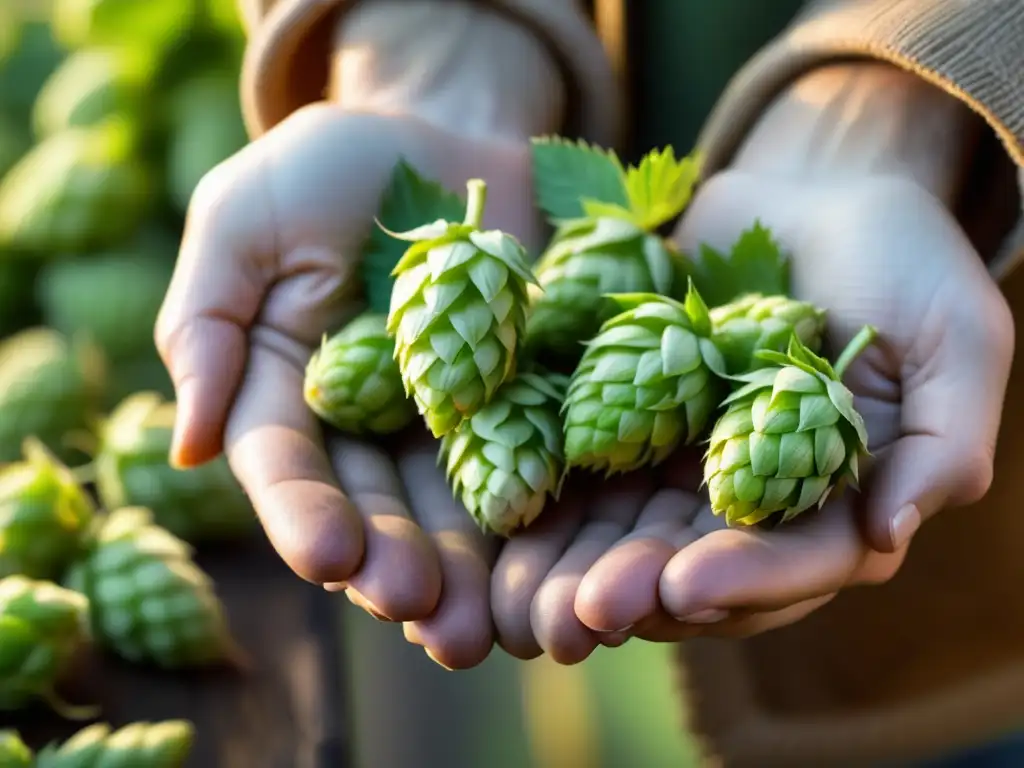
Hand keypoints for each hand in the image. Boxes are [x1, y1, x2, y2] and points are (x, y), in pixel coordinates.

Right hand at [155, 104, 541, 664]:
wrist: (446, 130)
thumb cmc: (330, 165)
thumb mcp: (244, 219)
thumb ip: (207, 323)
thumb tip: (190, 451)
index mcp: (288, 392)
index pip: (288, 468)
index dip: (306, 516)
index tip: (328, 558)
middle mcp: (367, 426)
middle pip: (376, 508)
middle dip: (393, 563)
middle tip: (418, 610)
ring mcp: (449, 421)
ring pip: (452, 511)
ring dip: (464, 572)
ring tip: (480, 624)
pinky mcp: (524, 403)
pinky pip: (532, 465)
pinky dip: (536, 519)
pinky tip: (549, 567)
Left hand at [492, 64, 1014, 653]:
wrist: (808, 187)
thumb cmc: (900, 258)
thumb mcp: (955, 337)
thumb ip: (939, 440)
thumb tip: (890, 536)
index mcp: (828, 498)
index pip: (789, 562)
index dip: (742, 581)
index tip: (684, 586)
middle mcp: (745, 497)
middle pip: (688, 565)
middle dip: (632, 593)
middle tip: (575, 616)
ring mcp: (674, 460)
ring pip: (618, 533)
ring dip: (568, 571)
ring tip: (521, 600)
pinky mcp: (617, 416)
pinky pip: (571, 464)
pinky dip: (532, 497)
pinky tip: (489, 521)